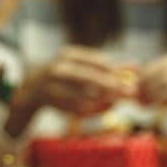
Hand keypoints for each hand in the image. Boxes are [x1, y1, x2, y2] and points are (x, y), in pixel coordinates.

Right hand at [5, 46, 134, 135]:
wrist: (32, 88)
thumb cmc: (65, 74)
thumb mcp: (80, 65)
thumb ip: (105, 67)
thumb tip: (134, 67)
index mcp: (68, 55)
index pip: (97, 61)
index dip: (115, 71)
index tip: (130, 79)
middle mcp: (59, 69)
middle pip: (90, 78)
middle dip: (113, 86)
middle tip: (130, 93)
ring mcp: (54, 86)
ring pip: (84, 97)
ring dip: (104, 101)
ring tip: (118, 103)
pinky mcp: (53, 102)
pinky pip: (77, 109)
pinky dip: (93, 110)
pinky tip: (104, 109)